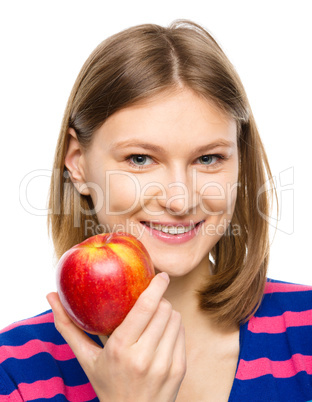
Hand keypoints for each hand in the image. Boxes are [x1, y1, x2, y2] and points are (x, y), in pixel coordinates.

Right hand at [47, 272, 185, 401]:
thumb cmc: (106, 384)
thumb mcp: (86, 358)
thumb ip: (68, 327)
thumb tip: (49, 296)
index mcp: (120, 350)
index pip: (145, 307)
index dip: (156, 286)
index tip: (161, 274)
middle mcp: (144, 357)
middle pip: (164, 310)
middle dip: (160, 300)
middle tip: (152, 300)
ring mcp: (164, 364)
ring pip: (175, 319)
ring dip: (167, 312)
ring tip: (155, 318)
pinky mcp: (178, 369)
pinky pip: (181, 334)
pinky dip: (173, 327)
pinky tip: (162, 334)